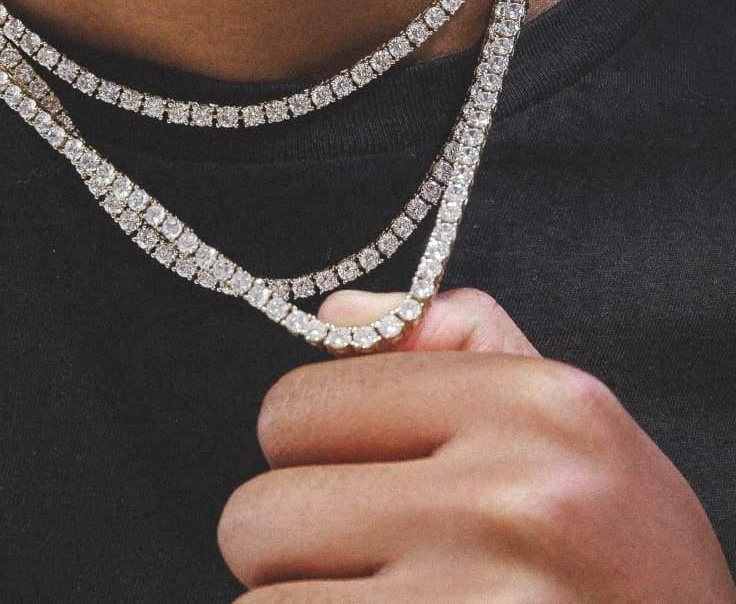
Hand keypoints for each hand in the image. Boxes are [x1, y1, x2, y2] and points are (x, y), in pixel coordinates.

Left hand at [218, 288, 735, 602]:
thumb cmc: (624, 563)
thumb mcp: (573, 432)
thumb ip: (455, 346)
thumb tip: (336, 310)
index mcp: (535, 409)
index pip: (297, 406)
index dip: (304, 449)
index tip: (348, 474)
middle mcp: (512, 501)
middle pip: (261, 512)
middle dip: (289, 544)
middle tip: (362, 563)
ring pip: (262, 602)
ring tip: (379, 602)